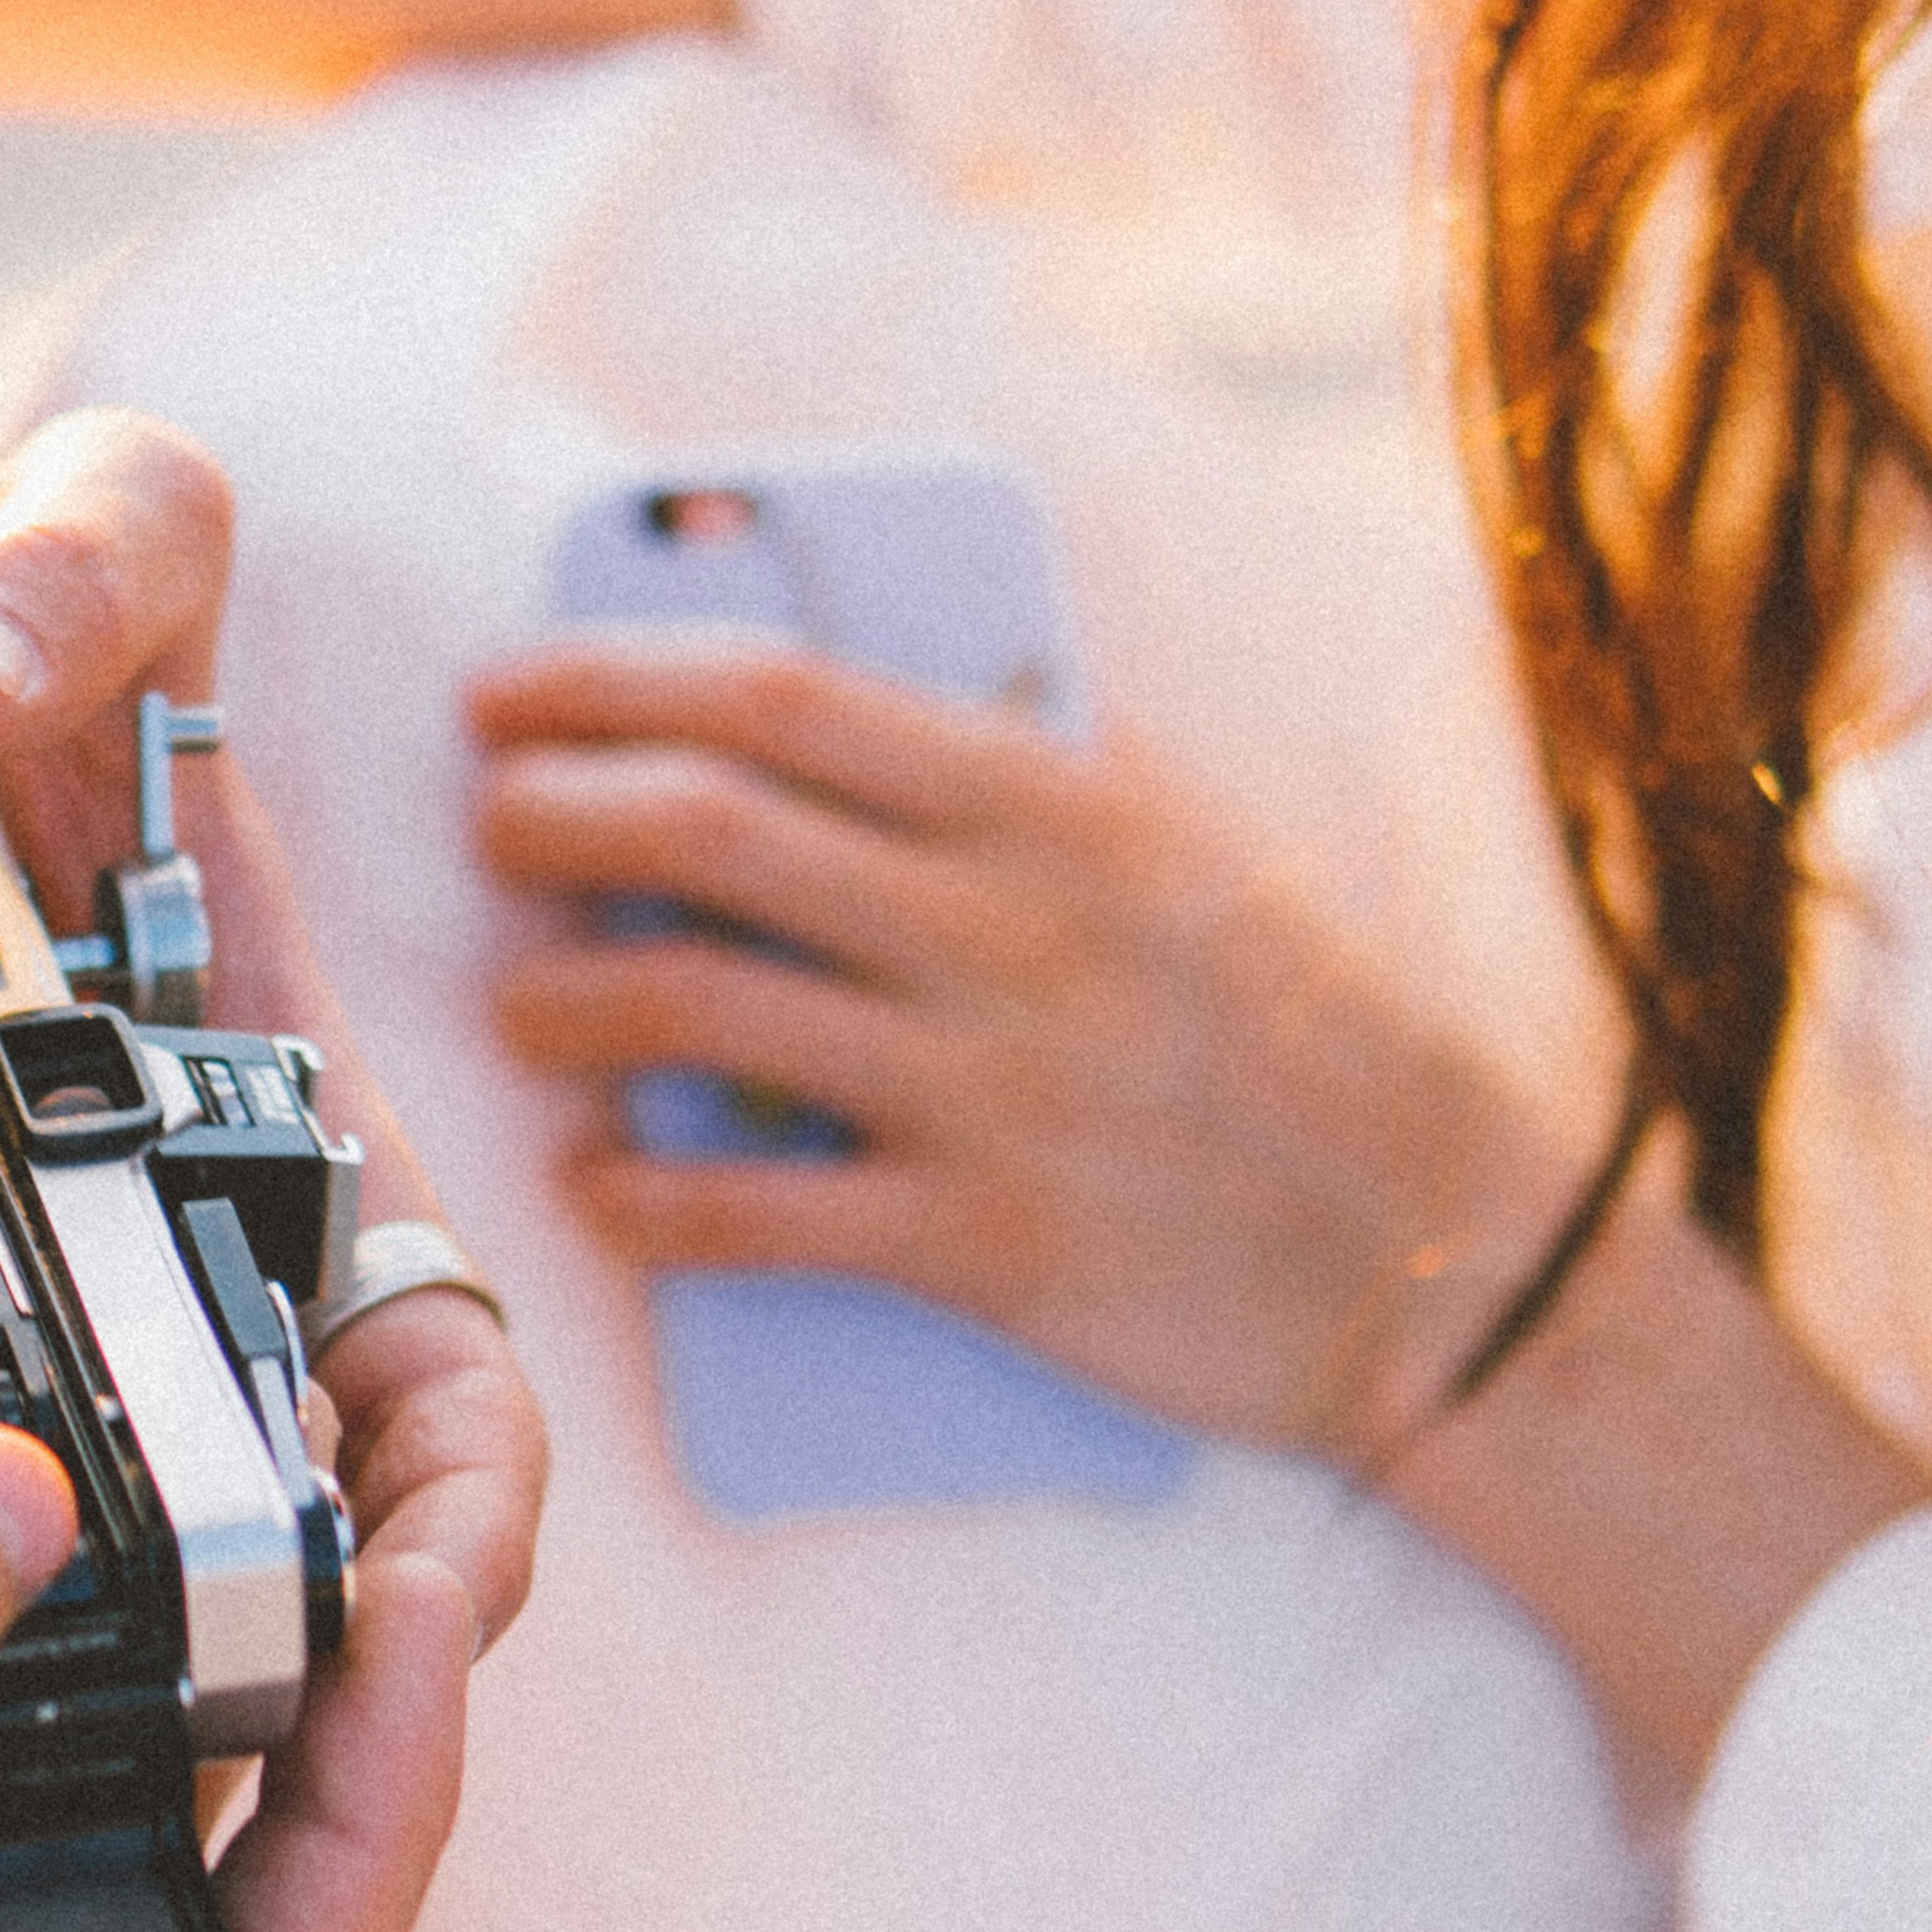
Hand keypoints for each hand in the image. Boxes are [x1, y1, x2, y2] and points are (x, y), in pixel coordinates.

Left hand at [471, 630, 1589, 1460]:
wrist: (1445, 1249)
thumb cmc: (1300, 1035)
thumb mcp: (1181, 850)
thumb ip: (1023, 773)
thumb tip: (845, 706)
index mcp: (1052, 805)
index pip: (780, 699)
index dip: (611, 681)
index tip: (507, 692)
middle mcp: (1008, 926)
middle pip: (706, 833)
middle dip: (552, 819)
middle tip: (486, 830)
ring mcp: (991, 1086)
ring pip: (698, 1014)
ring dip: (565, 1001)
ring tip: (517, 1004)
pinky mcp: (983, 1242)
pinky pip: (756, 1212)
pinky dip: (644, 1194)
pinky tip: (592, 1182)